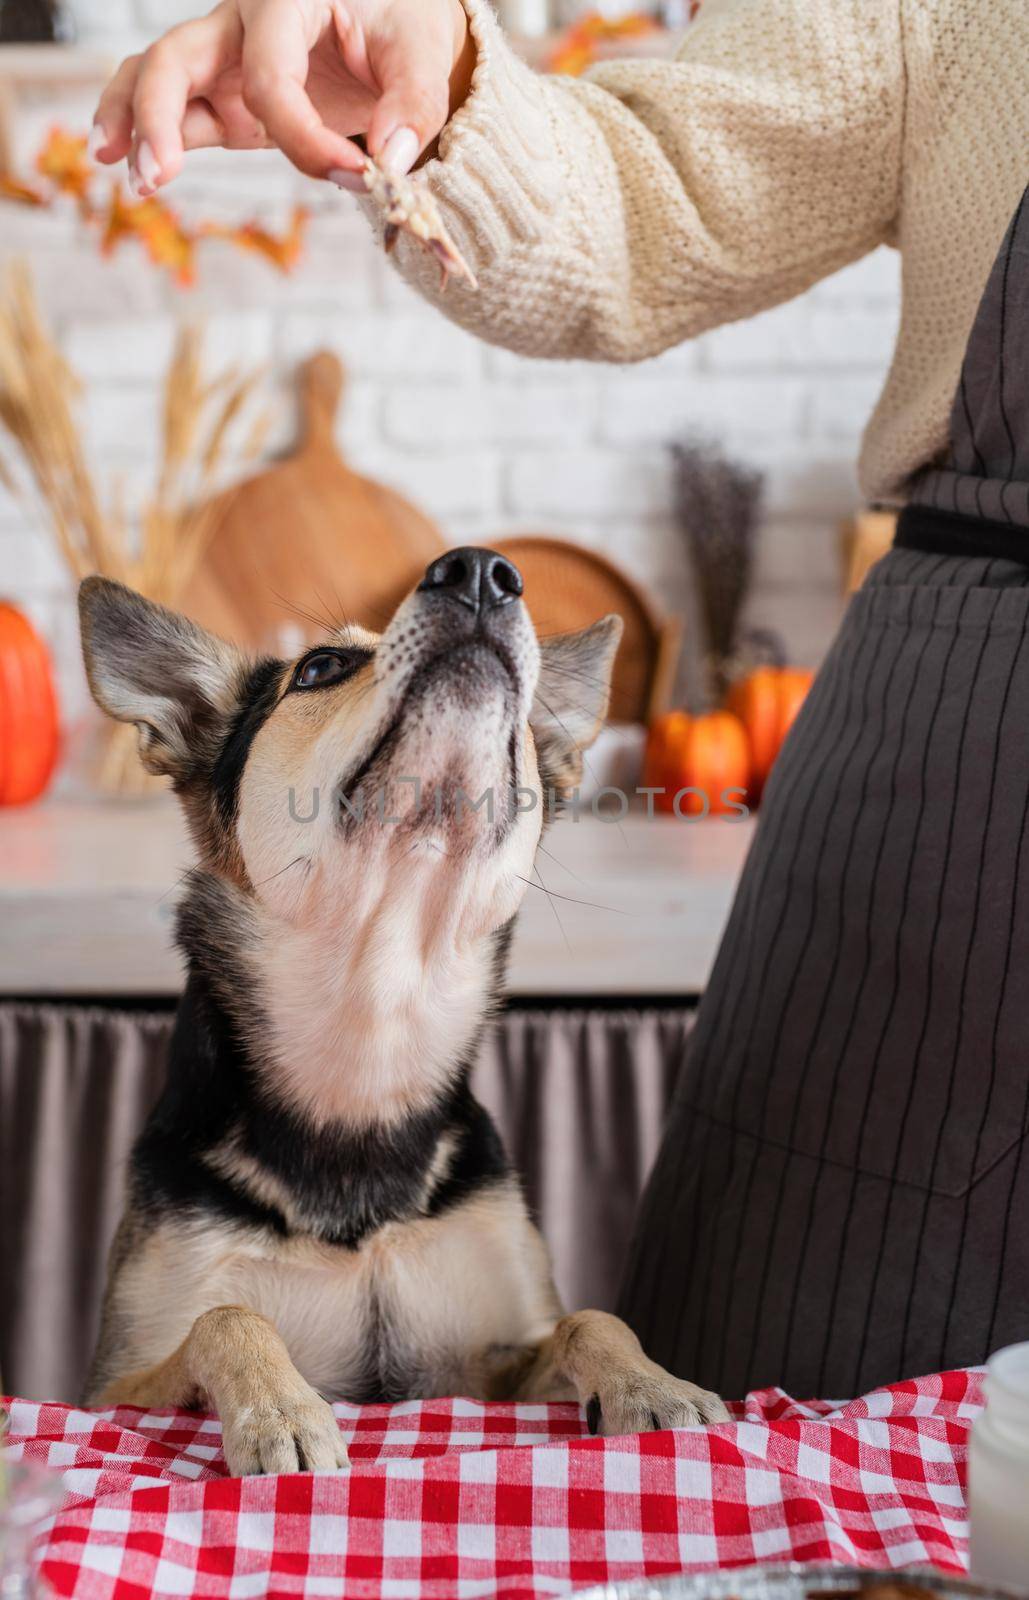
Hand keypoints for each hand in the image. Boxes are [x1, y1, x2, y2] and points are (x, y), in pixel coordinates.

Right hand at [90, 0, 474, 193]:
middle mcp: (242, 22)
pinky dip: (150, 135)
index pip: (272, 78)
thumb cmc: (401, 26)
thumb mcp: (421, 51)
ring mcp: (226, 59)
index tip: (358, 175)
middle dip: (160, 113)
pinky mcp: (226, 96)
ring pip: (158, 76)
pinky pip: (177, 108)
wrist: (393, 24)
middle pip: (177, 57)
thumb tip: (390, 161)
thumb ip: (414, 104)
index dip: (306, 139)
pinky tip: (132, 170)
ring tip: (135, 179)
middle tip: (158, 173)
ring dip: (136, 123)